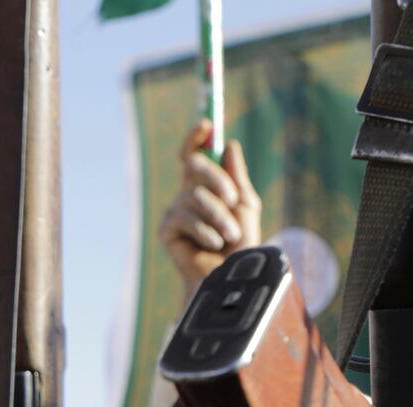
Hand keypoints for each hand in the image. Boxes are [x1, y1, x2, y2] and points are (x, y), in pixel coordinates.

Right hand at [157, 121, 261, 301]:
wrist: (231, 276)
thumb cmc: (242, 245)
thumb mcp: (245, 205)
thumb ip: (237, 176)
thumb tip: (229, 145)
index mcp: (206, 186)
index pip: (194, 156)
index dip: (195, 138)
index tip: (206, 125)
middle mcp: (187, 195)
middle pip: (193, 167)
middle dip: (216, 179)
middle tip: (233, 199)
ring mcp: (175, 212)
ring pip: (195, 196)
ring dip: (219, 217)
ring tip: (230, 236)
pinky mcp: (167, 230)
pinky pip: (186, 218)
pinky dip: (206, 232)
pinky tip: (212, 246)